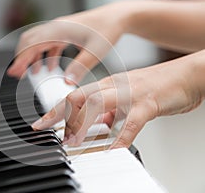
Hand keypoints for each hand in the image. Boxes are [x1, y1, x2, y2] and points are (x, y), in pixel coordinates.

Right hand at [7, 2, 131, 84]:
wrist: (117, 17)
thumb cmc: (107, 29)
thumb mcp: (95, 51)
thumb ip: (80, 67)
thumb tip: (67, 82)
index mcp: (59, 30)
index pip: (32, 44)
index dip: (21, 59)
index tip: (14, 72)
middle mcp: (56, 27)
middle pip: (29, 41)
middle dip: (21, 58)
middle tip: (17, 74)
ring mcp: (59, 29)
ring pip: (37, 42)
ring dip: (31, 57)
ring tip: (30, 73)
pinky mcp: (64, 32)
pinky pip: (48, 44)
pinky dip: (44, 56)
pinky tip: (50, 68)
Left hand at [31, 52, 203, 147]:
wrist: (184, 75)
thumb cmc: (154, 86)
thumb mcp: (126, 98)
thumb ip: (111, 110)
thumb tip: (98, 124)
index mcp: (107, 85)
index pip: (75, 96)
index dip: (55, 109)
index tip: (41, 122)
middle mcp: (114, 87)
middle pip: (80, 97)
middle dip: (58, 113)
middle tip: (44, 128)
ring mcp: (130, 94)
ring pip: (99, 104)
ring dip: (82, 124)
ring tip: (72, 141)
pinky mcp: (148, 103)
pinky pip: (131, 123)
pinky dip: (120, 138)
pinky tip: (112, 150)